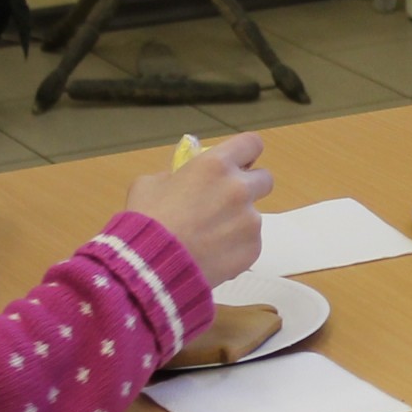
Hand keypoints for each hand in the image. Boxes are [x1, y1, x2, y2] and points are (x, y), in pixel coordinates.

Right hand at [122, 131, 272, 285]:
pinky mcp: (253, 249)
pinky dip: (235, 247)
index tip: (238, 163)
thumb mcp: (149, 184)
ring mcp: (250, 220)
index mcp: (216, 165)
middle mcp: (239, 189)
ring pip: (254, 215)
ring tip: (209, 238)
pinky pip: (250, 243)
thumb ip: (174, 175)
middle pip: (265, 179)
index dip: (245, 153)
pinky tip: (212, 255)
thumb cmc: (147, 220)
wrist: (152, 267)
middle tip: (225, 202)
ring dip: (238, 222)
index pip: (251, 144)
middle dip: (249, 187)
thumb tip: (181, 179)